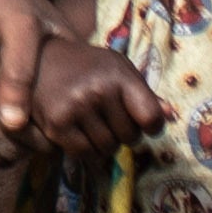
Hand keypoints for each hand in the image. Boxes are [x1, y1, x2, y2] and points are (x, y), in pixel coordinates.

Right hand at [16, 32, 164, 163]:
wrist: (40, 57)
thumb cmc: (87, 66)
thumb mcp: (118, 69)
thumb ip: (144, 93)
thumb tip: (171, 115)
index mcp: (119, 74)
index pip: (151, 118)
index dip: (152, 126)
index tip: (144, 122)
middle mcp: (98, 90)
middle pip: (130, 137)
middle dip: (124, 133)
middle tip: (111, 119)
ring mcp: (76, 108)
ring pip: (107, 149)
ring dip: (105, 144)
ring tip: (95, 125)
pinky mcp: (57, 124)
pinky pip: (84, 154)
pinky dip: (86, 150)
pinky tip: (80, 133)